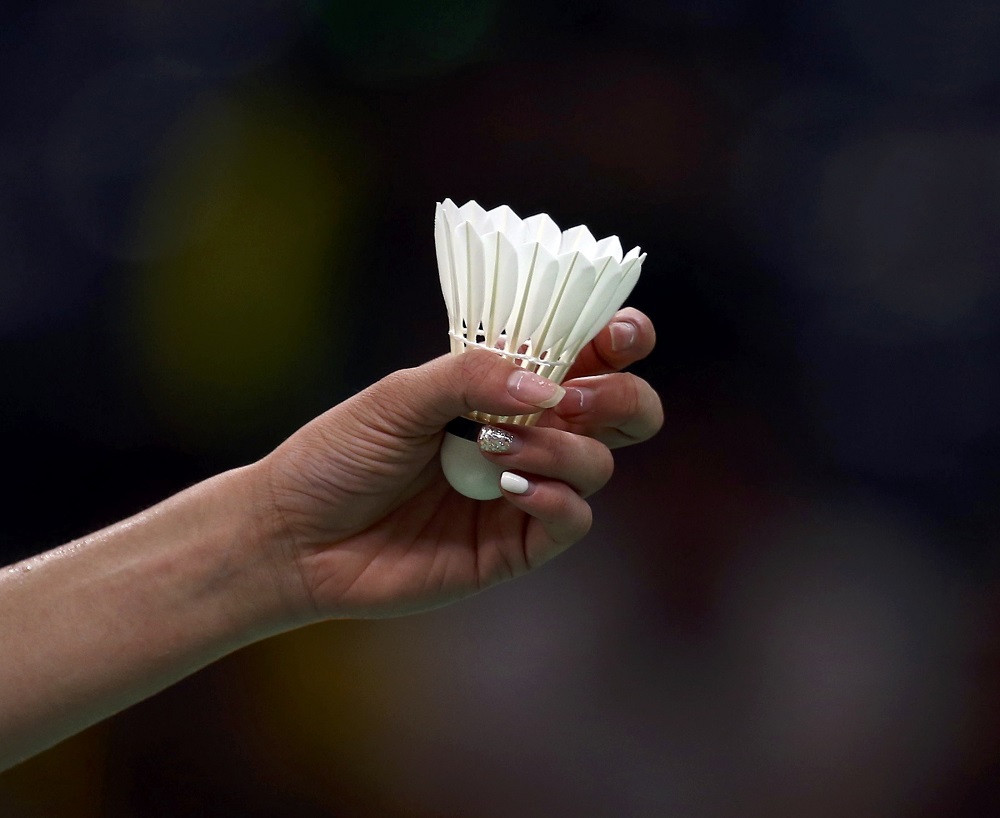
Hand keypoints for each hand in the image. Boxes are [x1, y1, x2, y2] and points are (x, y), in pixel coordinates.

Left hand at [255, 308, 661, 619]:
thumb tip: (549, 389)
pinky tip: (512, 489)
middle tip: (569, 400)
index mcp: (503, 387)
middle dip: (619, 398)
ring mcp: (524, 490)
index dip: (619, 338)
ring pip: (599, 463)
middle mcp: (527, 435)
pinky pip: (572, 520)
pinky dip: (558, 500)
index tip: (620, 336)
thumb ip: (472, 376)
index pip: (585, 355)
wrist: (296, 535)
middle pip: (620, 411)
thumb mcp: (399, 395)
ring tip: (496, 450)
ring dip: (563, 449)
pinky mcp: (514, 545)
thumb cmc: (340, 454)